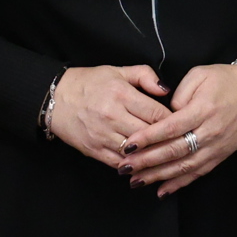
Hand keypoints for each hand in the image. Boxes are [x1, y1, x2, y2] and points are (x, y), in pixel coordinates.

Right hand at [48, 64, 170, 166]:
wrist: (55, 98)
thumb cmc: (89, 83)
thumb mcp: (118, 71)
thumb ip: (145, 76)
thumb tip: (166, 90)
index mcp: (121, 94)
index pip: (157, 113)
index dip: (173, 121)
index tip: (181, 125)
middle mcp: (112, 115)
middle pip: (150, 135)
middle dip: (166, 140)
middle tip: (178, 143)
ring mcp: (102, 135)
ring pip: (136, 152)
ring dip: (152, 155)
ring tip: (165, 156)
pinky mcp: (94, 150)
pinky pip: (119, 162)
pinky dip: (133, 165)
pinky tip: (143, 164)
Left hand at [123, 63, 236, 195]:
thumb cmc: (226, 80)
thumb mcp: (200, 75)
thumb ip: (178, 95)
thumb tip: (164, 115)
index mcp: (203, 109)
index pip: (170, 128)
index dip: (147, 138)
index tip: (128, 145)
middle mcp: (209, 132)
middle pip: (174, 151)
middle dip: (147, 161)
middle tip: (125, 167)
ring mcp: (216, 147)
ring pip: (184, 166)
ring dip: (158, 176)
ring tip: (136, 181)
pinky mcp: (220, 156)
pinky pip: (197, 173)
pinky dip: (179, 183)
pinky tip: (162, 190)